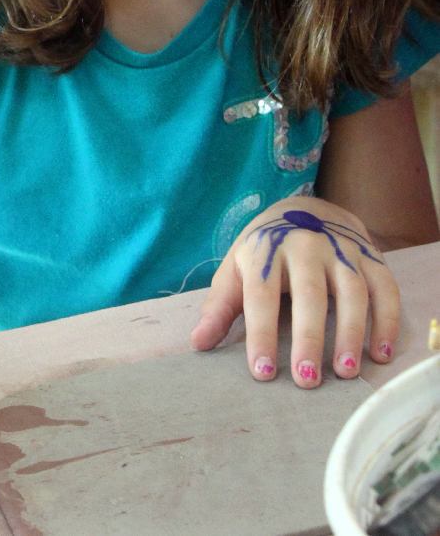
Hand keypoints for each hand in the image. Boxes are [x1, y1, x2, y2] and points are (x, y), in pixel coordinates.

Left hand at [190, 197, 398, 387]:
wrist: (308, 206)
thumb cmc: (266, 248)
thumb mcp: (237, 268)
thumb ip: (220, 306)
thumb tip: (198, 343)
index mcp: (265, 250)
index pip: (261, 294)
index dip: (261, 333)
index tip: (262, 373)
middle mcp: (305, 246)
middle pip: (309, 294)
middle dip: (309, 338)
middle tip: (306, 380)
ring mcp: (341, 249)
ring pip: (352, 291)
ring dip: (351, 333)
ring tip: (345, 372)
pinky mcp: (371, 255)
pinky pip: (385, 288)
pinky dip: (387, 320)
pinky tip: (381, 353)